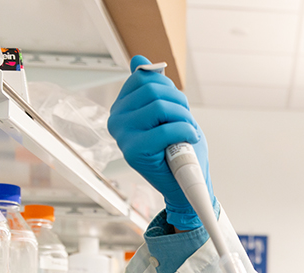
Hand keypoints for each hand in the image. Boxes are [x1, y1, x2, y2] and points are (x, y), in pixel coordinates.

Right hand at [107, 55, 213, 230]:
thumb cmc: (180, 147)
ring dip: (184, 119)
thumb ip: (152, 86)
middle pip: (153, 90)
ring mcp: (122, 136)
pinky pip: (167, 129)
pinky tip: (188, 142)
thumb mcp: (168, 110)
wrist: (186, 183)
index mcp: (121, 107)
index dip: (168, 88)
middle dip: (179, 103)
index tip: (175, 108)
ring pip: (161, 106)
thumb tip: (138, 59)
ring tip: (186, 133)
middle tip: (186, 122)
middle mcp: (115, 119)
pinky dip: (186, 133)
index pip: (143, 77)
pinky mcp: (134, 152)